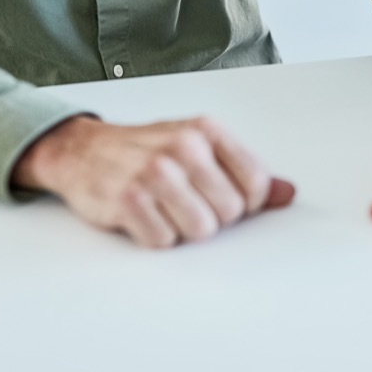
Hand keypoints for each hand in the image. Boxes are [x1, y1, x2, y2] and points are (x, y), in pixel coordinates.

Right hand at [14, 116, 294, 248]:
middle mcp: (183, 147)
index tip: (228, 199)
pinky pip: (165, 241)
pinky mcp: (128, 200)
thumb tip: (287, 194)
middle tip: (187, 202)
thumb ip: (244, 169)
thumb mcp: (200, 146)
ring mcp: (154, 173)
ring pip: (201, 230)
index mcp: (207, 130)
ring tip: (167, 209)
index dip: (247, 203)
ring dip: (185, 228)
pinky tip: (145, 216)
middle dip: (213, 216)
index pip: (256, 182)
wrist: (83, 150)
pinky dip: (156, 236)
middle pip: (231, 212)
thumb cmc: (147, 149)